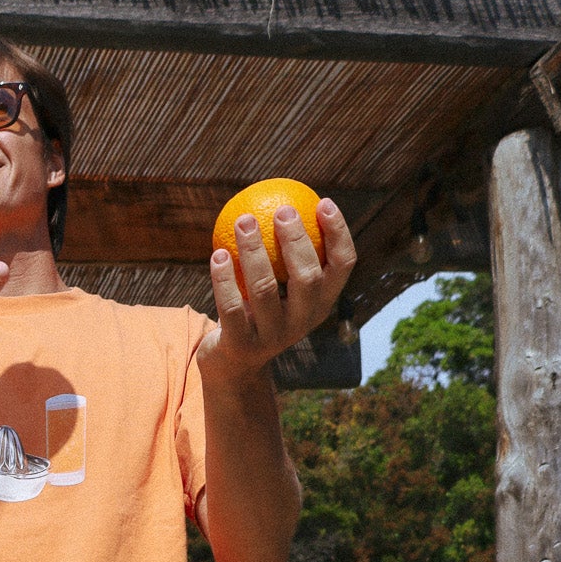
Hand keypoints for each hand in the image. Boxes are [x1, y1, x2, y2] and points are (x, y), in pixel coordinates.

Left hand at [199, 198, 356, 391]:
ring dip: (253, 251)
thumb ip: (288, 254)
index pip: (342, 266)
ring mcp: (272, 337)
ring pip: (265, 289)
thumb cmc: (260, 310)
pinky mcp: (241, 346)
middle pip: (307, 278)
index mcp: (321, 303)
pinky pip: (230, 306)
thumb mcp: (282, 286)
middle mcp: (303, 322)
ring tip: (243, 220)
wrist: (234, 365)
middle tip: (282, 210)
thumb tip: (285, 196)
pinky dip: (223, 278)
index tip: (323, 202)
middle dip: (297, 241)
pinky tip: (218, 253)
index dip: (338, 233)